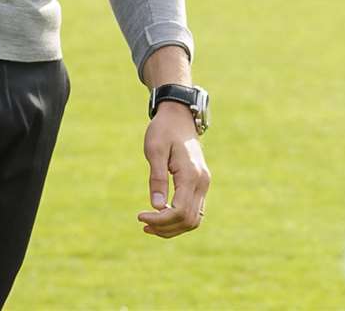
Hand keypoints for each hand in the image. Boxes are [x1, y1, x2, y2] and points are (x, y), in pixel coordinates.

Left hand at [138, 103, 210, 237]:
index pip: (179, 211)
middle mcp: (201, 183)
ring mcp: (203, 184)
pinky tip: (161, 217)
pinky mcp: (201, 185)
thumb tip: (156, 207)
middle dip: (165, 228)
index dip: (160, 221)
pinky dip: (179, 220)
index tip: (140, 216)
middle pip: (188, 220)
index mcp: (190, 174)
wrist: (180, 117)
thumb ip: (157, 178)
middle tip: (143, 223)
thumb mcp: (154, 150)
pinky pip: (194, 211)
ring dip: (173, 227)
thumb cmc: (163, 130)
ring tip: (150, 225)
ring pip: (194, 220)